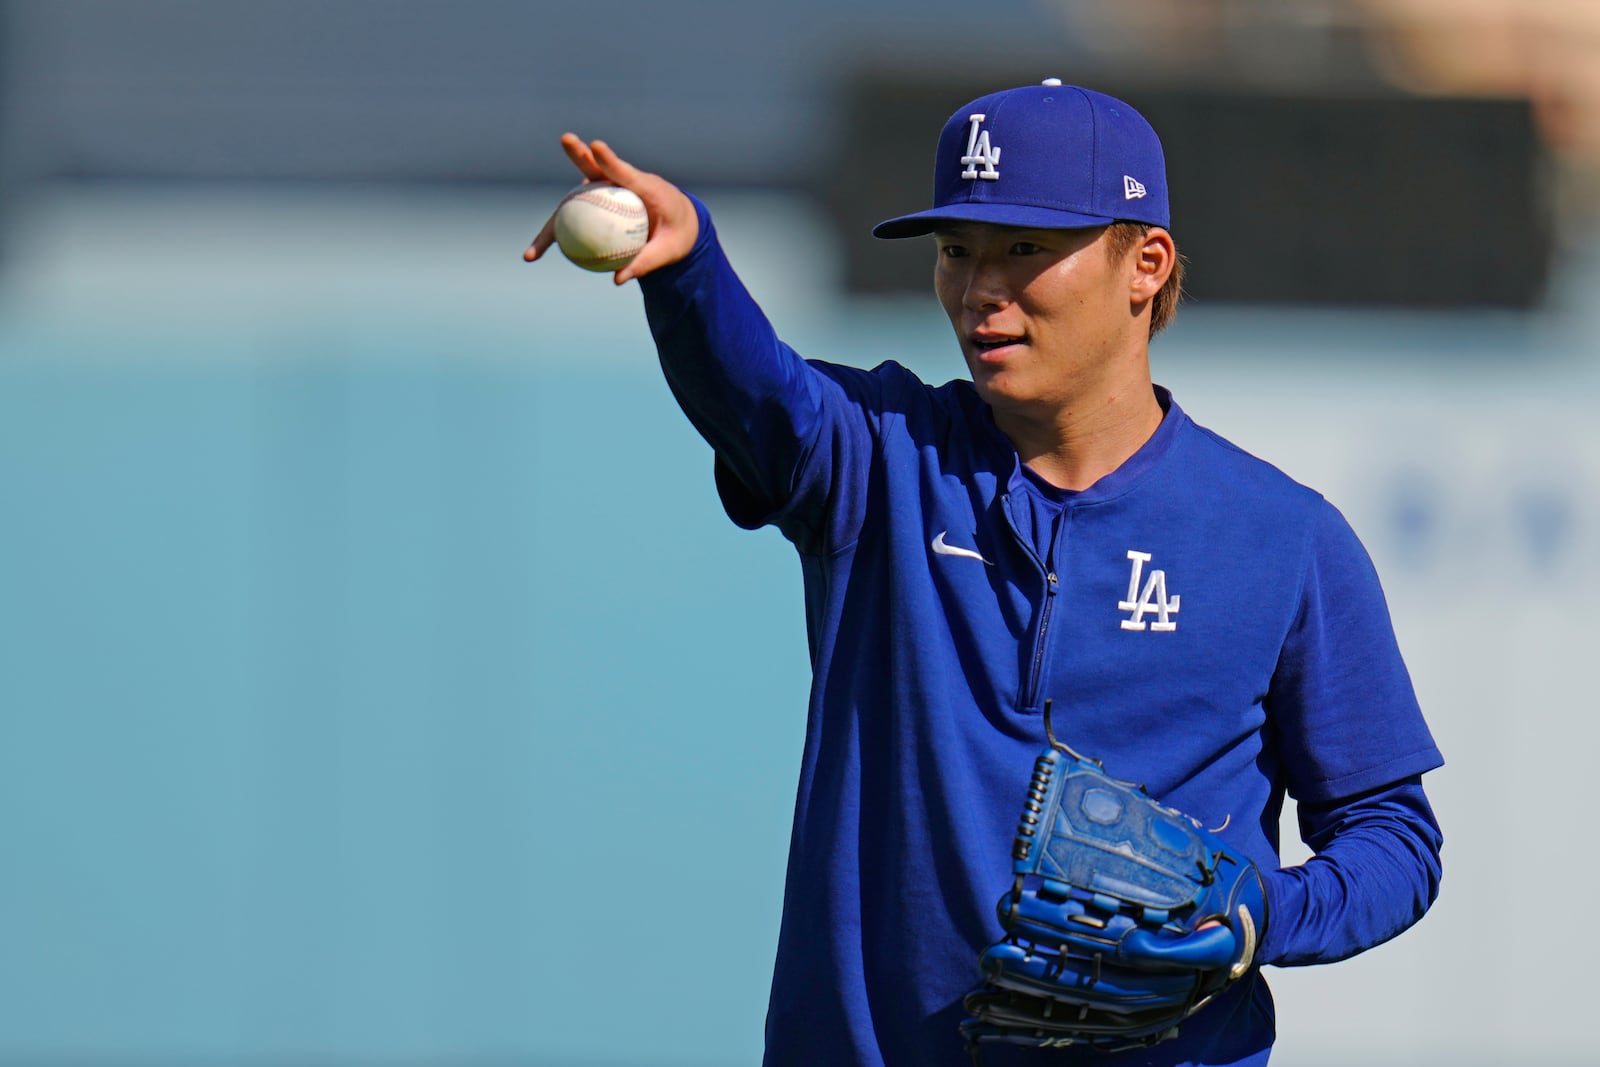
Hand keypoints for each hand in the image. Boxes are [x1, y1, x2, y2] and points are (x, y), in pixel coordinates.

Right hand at [522, 133, 698, 284]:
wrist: (679, 224)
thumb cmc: (677, 234)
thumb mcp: (669, 251)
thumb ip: (646, 262)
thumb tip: (617, 280)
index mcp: (646, 186)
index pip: (624, 171)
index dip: (609, 159)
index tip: (596, 146)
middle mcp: (622, 183)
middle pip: (596, 168)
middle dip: (579, 151)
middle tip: (566, 138)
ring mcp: (608, 191)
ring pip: (578, 196)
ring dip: (558, 196)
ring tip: (539, 200)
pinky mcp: (598, 202)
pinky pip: (576, 216)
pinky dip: (557, 232)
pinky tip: (537, 252)